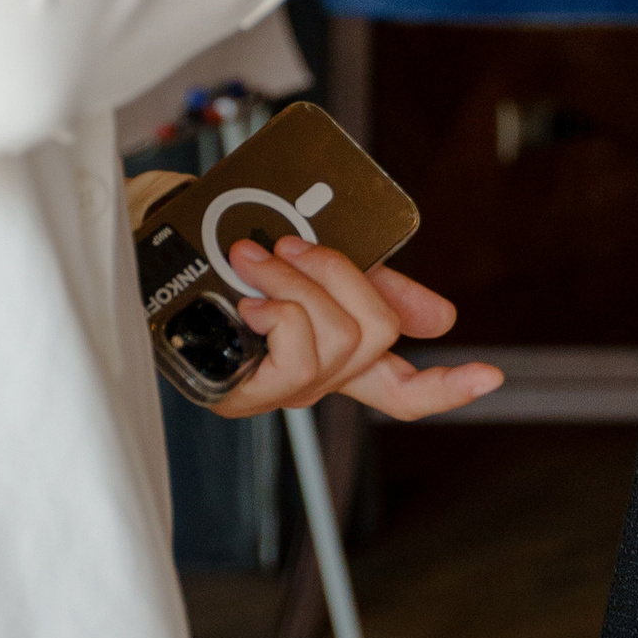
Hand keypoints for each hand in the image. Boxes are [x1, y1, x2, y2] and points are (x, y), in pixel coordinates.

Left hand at [214, 233, 505, 423]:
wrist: (146, 251)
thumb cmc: (222, 256)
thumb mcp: (312, 261)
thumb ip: (371, 283)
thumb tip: (443, 320)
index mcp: (336, 355)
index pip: (403, 389)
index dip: (449, 388)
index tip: (491, 375)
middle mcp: (316, 381)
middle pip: (377, 337)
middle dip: (340, 275)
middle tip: (288, 242)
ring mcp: (282, 391)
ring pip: (338, 338)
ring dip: (298, 283)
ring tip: (253, 258)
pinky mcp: (246, 395)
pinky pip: (297, 349)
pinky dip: (281, 312)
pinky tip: (251, 303)